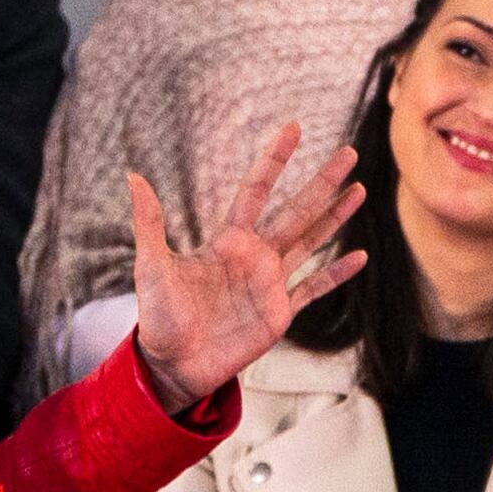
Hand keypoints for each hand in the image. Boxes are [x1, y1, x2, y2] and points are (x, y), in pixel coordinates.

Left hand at [124, 126, 366, 405]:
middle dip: (322, 182)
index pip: (256, 190)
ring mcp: (270, 283)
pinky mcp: (280, 313)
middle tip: (348, 152)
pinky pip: (314, 288)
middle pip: (296, 210)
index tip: (294, 128)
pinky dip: (337, 275)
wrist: (173, 363)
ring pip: (311, 241)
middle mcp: (255, 254)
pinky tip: (360, 257)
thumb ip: (149, 223)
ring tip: (359, 190)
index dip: (275, 160)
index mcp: (228, 239)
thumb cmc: (159, 315)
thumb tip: (133, 176)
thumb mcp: (151, 266)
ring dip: (335, 217)